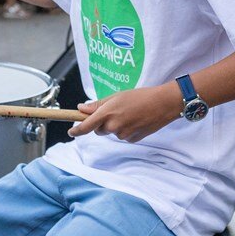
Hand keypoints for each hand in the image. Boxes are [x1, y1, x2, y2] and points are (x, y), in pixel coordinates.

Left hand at [68, 83, 182, 142]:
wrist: (163, 104)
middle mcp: (114, 126)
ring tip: (130, 114)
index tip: (71, 131)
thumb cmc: (140, 96)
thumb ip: (98, 104)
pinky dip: (127, 130)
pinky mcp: (132, 139)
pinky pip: (124, 136)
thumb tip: (81, 109)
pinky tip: (136, 121)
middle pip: (99, 130)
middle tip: (114, 112)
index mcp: (108, 113)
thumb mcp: (117, 96)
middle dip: (102, 123)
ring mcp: (123, 134)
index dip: (76, 130)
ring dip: (116, 126)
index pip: (86, 126)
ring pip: (113, 133)